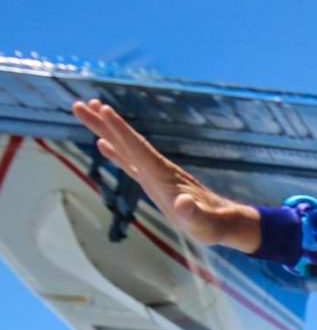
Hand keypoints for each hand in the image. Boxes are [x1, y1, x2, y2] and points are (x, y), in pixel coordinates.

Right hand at [71, 100, 261, 251]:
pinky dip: (116, 152)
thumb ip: (192, 213)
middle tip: (80, 104)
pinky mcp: (154, 183)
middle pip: (126, 142)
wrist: (223, 222)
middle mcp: (157, 169)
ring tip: (86, 112)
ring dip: (105, 131)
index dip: (121, 130)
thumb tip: (183, 203)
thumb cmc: (212, 224)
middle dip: (104, 123)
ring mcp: (154, 175)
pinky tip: (102, 144)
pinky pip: (130, 163)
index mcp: (164, 175)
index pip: (138, 148)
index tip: (103, 109)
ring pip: (125, 148)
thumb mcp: (202, 223)